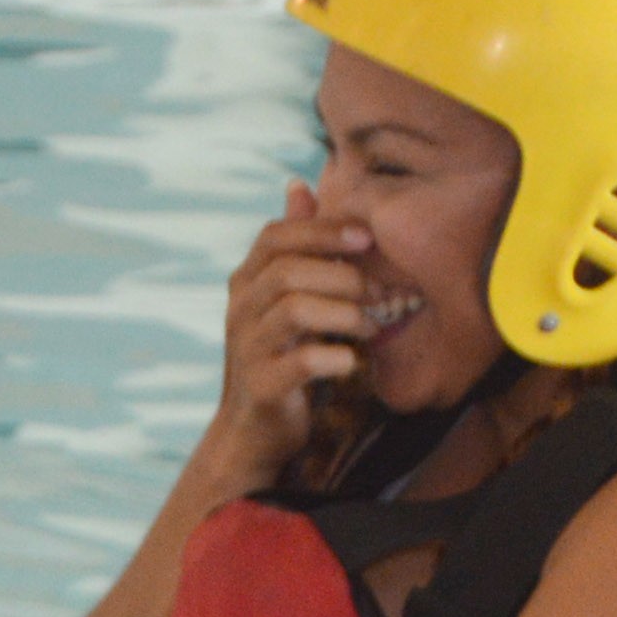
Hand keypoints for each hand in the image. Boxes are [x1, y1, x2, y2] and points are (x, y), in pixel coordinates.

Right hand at [211, 182, 383, 488]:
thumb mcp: (285, 297)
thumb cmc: (280, 356)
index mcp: (246, 283)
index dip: (322, 230)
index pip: (276, 236)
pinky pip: (302, 360)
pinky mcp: (262, 386)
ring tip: (370, 327)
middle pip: (287, 270)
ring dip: (345, 314)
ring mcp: (246, 349)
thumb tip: (298, 184)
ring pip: (296, 310)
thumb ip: (295, 247)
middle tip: (377, 292)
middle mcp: (239, 310)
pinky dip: (336, 357)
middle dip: (341, 275)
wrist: (253, 432)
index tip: (366, 238)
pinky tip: (351, 363)